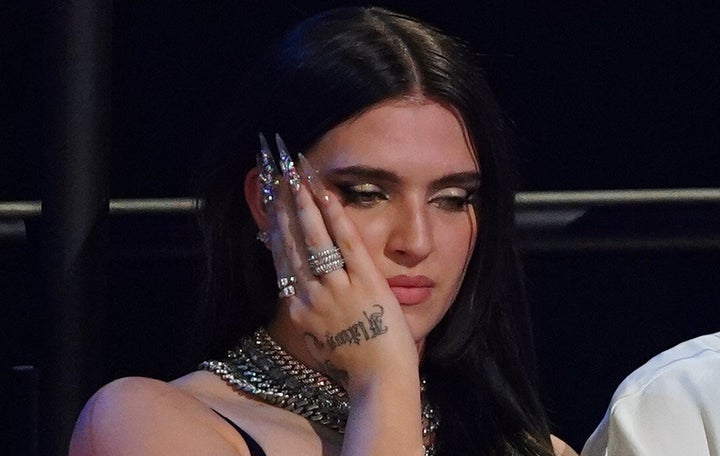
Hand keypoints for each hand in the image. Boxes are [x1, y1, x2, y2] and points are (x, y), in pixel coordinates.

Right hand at [258, 133, 418, 394]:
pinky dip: (337, 218)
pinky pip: (348, 244)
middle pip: (292, 242)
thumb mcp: (317, 340)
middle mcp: (310, 296)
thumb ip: (304, 315)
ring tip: (295, 174)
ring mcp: (337, 288)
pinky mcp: (366, 283)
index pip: (281, 259)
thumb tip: (294, 293)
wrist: (380, 379)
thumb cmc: (354, 362)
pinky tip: (328, 194)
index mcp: (297, 309)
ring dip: (304, 203)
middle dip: (283, 205)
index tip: (269, 203)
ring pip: (315, 238)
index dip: (274, 226)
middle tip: (276, 175)